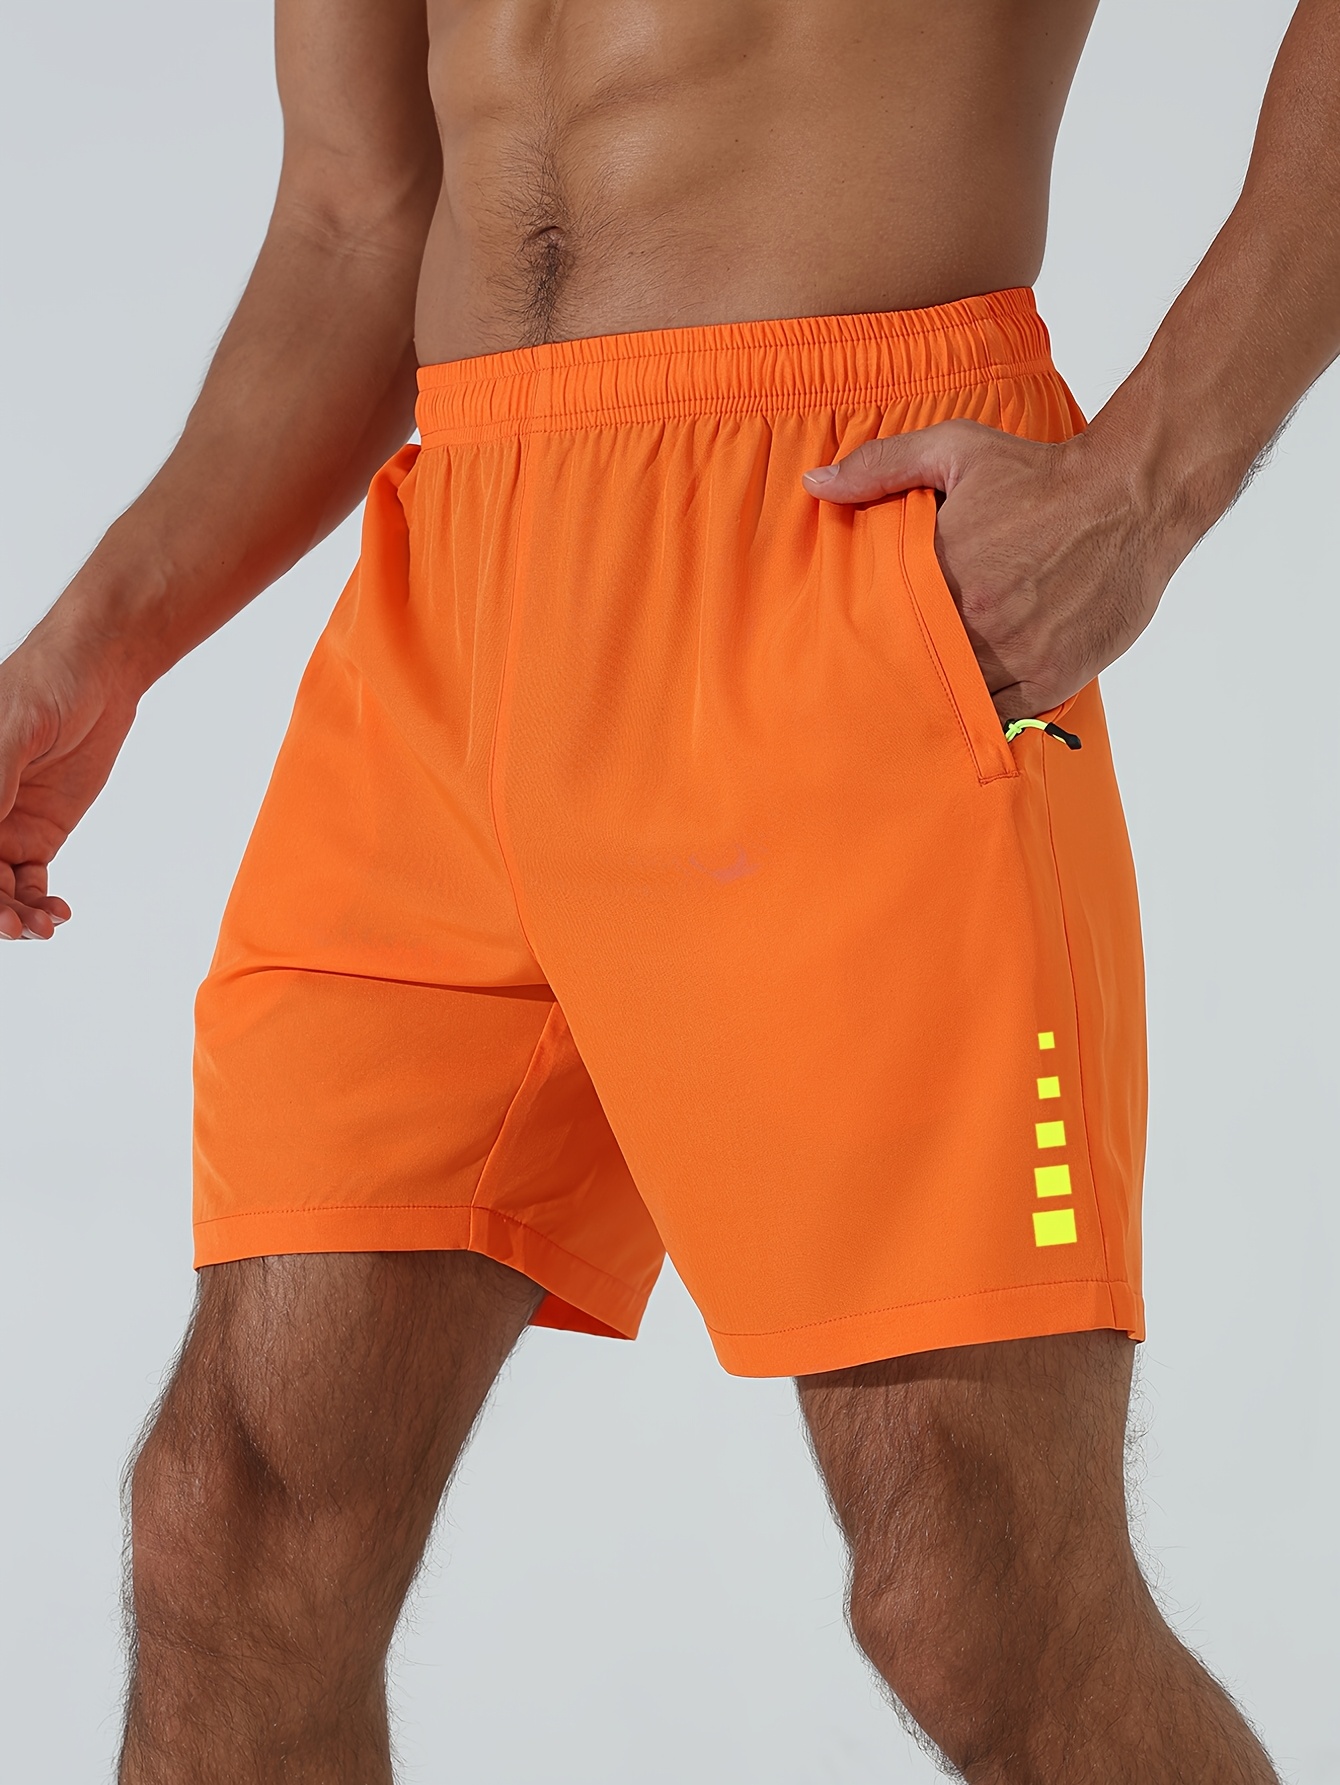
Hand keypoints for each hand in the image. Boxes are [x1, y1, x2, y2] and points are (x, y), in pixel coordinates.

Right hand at [0, 621, 140, 937]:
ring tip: (43, 926)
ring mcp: (4, 824)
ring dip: (15, 913)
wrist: (102, 671)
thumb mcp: (17, 727)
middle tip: (18, 925)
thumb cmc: (49, 680)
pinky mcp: (40, 832)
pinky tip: (55, 913)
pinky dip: (38, 902)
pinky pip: (30, 881)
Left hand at [802, 420, 1187, 720]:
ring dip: (940, 699)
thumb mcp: (957, 450)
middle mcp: (977, 621)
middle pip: (917, 670)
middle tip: (875, 691)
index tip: (852, 651)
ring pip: (957, 699)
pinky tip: (969, 709)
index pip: (883, 627)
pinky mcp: (1052, 678)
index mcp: (943, 572)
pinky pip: (1004, 716)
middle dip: (898, 677)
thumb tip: (817, 483)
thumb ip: (882, 466)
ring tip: (920, 702)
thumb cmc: (1041, 474)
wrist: (1132, 495)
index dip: (867, 642)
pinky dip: (984, 714)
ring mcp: (1017, 655)